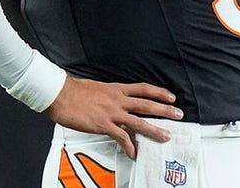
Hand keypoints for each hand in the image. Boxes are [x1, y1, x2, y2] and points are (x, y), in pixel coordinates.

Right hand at [45, 76, 183, 158]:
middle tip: (178, 114)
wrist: (60, 95)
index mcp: (117, 89)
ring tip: (165, 135)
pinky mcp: (103, 124)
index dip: (159, 92)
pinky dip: (129, 146)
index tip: (171, 96)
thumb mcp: (98, 87)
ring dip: (154, 129)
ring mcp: (111, 112)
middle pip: (147, 104)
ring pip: (139, 121)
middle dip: (165, 110)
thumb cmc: (75, 90)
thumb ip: (110, 93)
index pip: (143, 88)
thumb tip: (116, 97)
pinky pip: (120, 137)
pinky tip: (134, 153)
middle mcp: (118, 99)